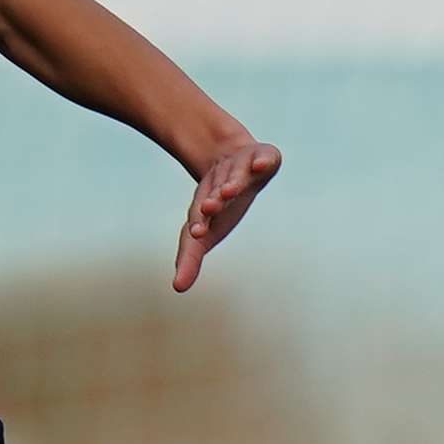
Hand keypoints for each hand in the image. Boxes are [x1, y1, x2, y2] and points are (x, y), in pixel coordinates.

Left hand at [171, 138, 281, 291]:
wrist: (231, 156)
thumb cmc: (219, 203)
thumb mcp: (206, 230)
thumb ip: (190, 258)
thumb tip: (177, 288)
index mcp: (210, 205)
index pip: (201, 216)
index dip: (200, 223)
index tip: (196, 232)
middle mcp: (225, 186)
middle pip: (217, 194)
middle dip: (214, 200)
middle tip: (209, 206)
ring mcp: (243, 169)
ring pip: (237, 175)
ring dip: (233, 182)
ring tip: (229, 189)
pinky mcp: (263, 155)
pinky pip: (266, 157)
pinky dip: (264, 161)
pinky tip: (262, 165)